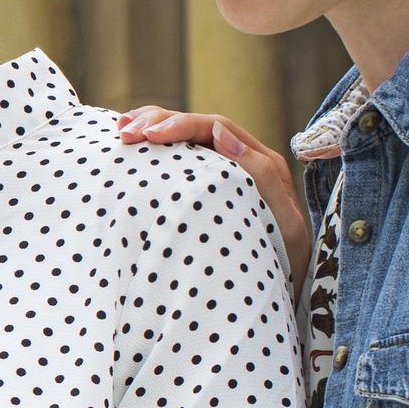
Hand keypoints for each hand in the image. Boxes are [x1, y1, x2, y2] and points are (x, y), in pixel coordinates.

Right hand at [116, 104, 311, 284]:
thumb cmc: (285, 259)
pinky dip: (156, 147)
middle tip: (126, 131)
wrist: (282, 286)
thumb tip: (221, 134)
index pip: (216, 127)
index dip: (181, 124)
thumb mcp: (284, 223)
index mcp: (262, 162)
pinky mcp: (209, 186)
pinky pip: (182, 157)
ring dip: (154, 127)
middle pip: (197, 125)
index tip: (150, 135)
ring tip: (122, 128)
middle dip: (160, 121)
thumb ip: (262, 177)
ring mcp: (225, 171)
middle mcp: (244, 159)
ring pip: (187, 137)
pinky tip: (133, 145)